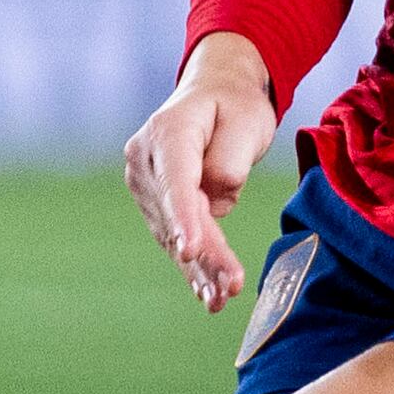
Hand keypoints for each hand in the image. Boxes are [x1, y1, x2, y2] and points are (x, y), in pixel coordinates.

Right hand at [124, 34, 281, 314]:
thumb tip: (214, 201)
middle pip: (177, 215)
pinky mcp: (156, 205)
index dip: (183, 219)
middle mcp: (145, 160)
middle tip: (232, 287)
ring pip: (176, 235)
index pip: (176, 181)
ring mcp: (146, 184)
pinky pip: (177, 239)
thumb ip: (230, 161)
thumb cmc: (235, 105)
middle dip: (205, 255)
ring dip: (201, 270)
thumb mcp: (247, 121)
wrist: (216, 94)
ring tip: (223, 299)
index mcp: (168, 132)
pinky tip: (210, 295)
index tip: (190, 251)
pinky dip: (196, 267)